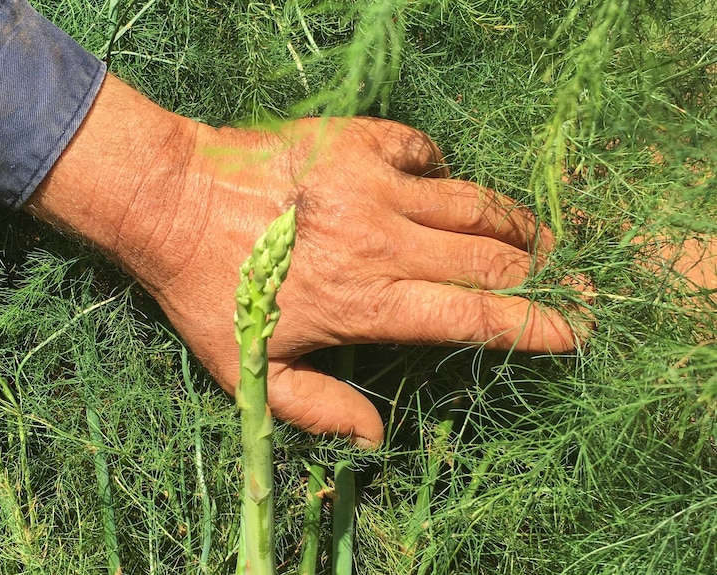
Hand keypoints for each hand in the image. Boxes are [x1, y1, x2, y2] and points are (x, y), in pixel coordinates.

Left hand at [28, 75, 579, 447]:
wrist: (169, 202)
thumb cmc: (208, 290)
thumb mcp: (251, 372)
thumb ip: (317, 408)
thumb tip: (376, 438)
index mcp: (367, 300)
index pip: (474, 315)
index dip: (534, 325)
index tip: (574, 331)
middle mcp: (384, 240)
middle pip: (489, 258)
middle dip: (543, 274)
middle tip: (571, 282)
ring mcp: (373, 183)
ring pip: (471, 201)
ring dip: (513, 222)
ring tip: (536, 237)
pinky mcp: (355, 141)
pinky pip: (423, 149)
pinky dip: (442, 169)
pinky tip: (439, 183)